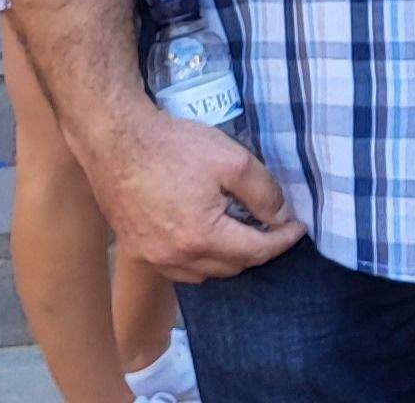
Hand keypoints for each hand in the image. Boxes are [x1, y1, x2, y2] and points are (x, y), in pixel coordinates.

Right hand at [77, 106, 303, 281]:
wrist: (116, 141)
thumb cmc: (174, 147)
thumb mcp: (233, 161)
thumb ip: (264, 193)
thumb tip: (281, 217)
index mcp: (201, 237)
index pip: (256, 252)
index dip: (283, 241)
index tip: (298, 228)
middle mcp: (174, 257)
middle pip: (231, 267)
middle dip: (257, 250)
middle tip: (272, 227)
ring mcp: (151, 257)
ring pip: (204, 273)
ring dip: (228, 259)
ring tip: (243, 234)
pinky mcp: (134, 250)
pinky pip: (177, 269)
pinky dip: (199, 261)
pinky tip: (207, 240)